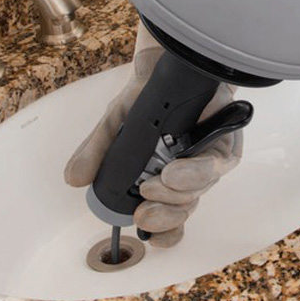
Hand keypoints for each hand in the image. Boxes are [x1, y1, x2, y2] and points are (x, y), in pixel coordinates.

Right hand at [64, 21, 241, 246]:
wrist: (164, 64)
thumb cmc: (144, 98)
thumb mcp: (114, 124)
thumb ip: (96, 151)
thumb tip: (73, 179)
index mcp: (163, 178)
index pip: (171, 218)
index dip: (164, 233)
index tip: (146, 236)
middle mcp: (189, 172)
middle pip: (186, 208)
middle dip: (166, 217)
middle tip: (143, 212)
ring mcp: (208, 156)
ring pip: (202, 189)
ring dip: (177, 193)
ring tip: (153, 182)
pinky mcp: (226, 139)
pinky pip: (219, 163)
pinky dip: (196, 171)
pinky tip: (175, 168)